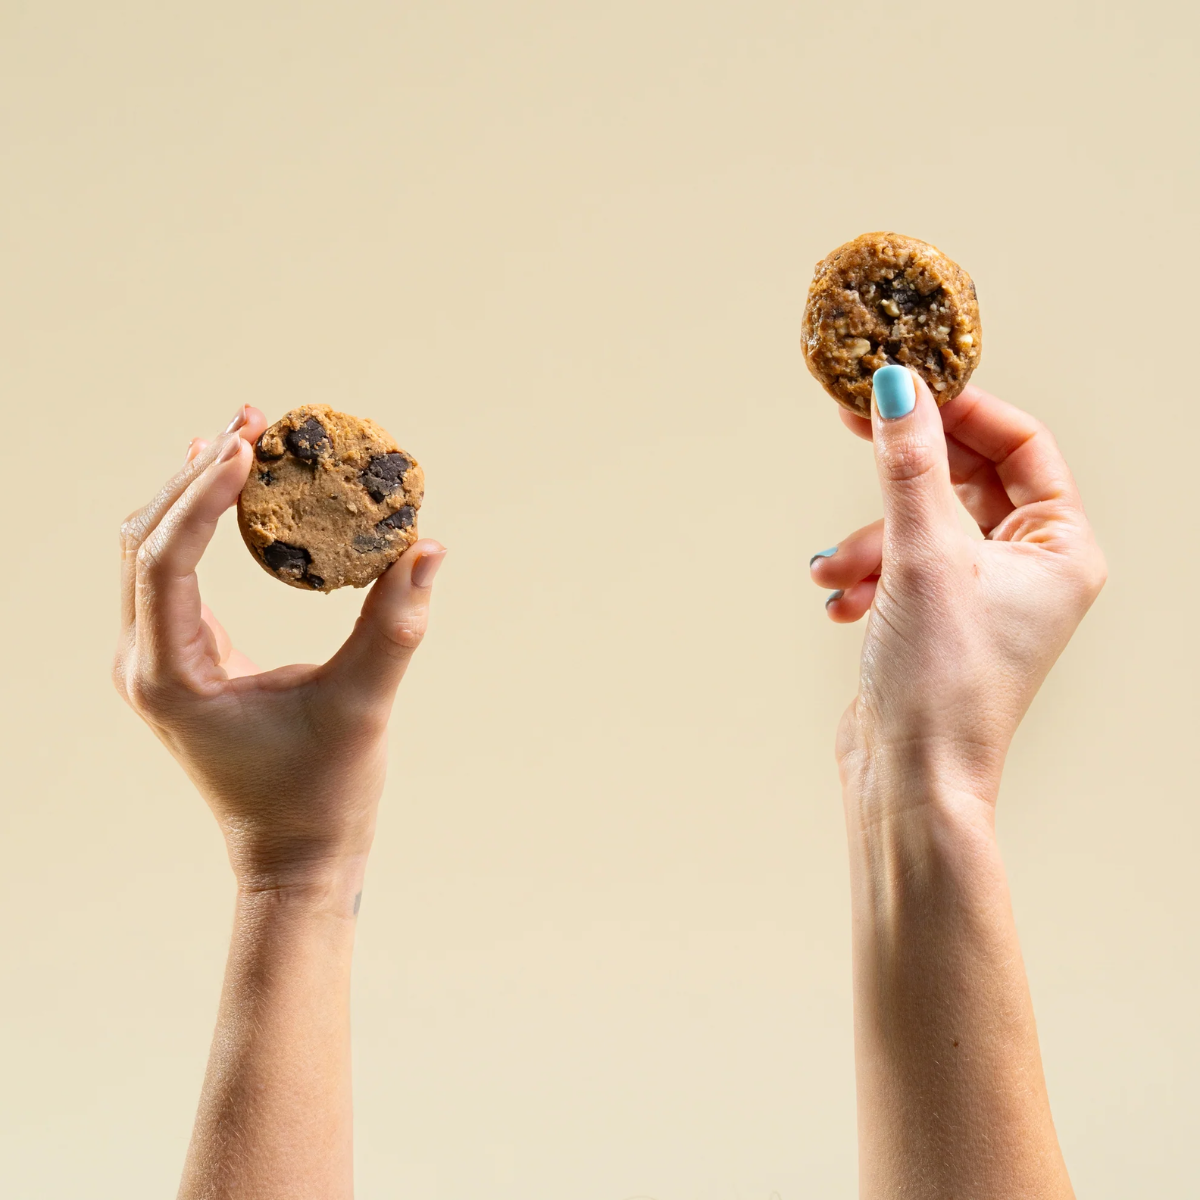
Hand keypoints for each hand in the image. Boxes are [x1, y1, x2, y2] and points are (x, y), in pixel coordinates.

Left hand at [113, 406, 446, 898]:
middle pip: (145, 541)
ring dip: (193, 493)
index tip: (248, 446)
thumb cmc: (323, 795)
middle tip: (252, 421)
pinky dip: (199, 526)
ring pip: (151, 552)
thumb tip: (430, 547)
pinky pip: (173, 575)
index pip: (164, 560)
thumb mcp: (362, 705)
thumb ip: (395, 624)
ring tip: (243, 437)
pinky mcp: (181, 660)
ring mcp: (158, 661)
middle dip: (196, 476)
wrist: (294, 857)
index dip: (202, 496)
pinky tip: (230, 490)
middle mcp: (147, 662)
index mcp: (169, 675)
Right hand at [810, 369, 1105, 802]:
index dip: (963, 410)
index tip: (906, 387)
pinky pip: (898, 566)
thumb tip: (898, 386)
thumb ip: (909, 465)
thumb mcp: (923, 556)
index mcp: (1060, 547)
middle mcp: (1029, 567)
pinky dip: (865, 575)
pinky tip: (841, 602)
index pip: (1021, 444)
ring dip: (868, 541)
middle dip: (901, 472)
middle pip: (964, 479)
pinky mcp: (935, 618)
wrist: (910, 779)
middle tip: (856, 423)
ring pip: (919, 525)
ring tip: (836, 572)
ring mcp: (981, 594)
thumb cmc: (943, 681)